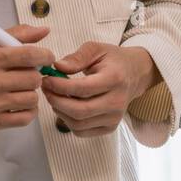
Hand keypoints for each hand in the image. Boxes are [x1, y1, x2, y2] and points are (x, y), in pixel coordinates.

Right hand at [0, 25, 55, 129]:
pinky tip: (20, 102)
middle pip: (33, 79)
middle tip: (28, 73)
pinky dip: (29, 110)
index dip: (45, 56)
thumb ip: (18, 34)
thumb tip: (45, 31)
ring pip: (31, 99)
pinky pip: (25, 118)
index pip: (28, 56)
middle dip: (35, 74)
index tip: (46, 57)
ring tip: (21, 88)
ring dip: (31, 92)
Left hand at [41, 42, 157, 137]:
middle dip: (56, 101)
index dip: (59, 86)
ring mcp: (114, 118)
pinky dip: (67, 121)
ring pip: (78, 124)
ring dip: (60, 111)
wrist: (134, 74)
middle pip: (79, 111)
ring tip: (54, 96)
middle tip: (46, 89)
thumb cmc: (113, 60)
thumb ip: (76, 57)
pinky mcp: (110, 127)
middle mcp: (117, 102)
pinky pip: (82, 131)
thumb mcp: (96, 49)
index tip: (46, 79)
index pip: (82, 89)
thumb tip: (57, 67)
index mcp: (114, 79)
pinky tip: (64, 107)